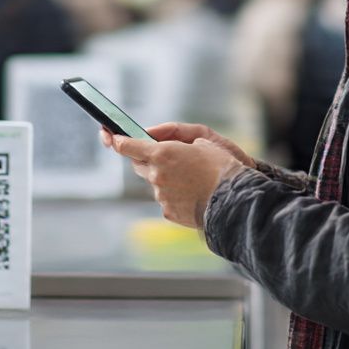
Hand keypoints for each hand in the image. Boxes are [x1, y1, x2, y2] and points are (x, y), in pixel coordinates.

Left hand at [102, 125, 250, 228]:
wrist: (236, 200)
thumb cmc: (222, 166)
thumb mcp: (203, 139)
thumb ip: (174, 135)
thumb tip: (153, 137)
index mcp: (162, 153)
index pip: (128, 146)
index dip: (118, 141)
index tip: (112, 137)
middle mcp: (156, 175)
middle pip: (138, 165)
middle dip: (145, 159)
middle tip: (161, 156)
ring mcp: (161, 196)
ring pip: (155, 184)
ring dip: (165, 178)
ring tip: (192, 179)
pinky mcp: (168, 212)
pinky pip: (166, 200)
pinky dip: (175, 195)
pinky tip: (193, 194)